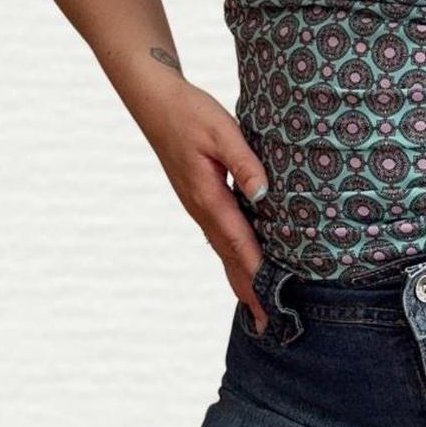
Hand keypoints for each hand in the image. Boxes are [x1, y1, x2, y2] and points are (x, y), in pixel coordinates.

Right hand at [135, 78, 271, 332]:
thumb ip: (245, 162)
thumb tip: (265, 194)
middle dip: (249, 291)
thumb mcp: (223, 130)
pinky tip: (240, 268)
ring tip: (257, 309)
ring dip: (240, 280)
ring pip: (222, 251)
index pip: (239, 243)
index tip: (271, 301)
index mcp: (208, 196)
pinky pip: (218, 238)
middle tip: (268, 325)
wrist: (154, 101)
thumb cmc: (190, 111)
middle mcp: (201, 209)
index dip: (257, 273)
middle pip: (229, 258)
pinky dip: (232, 259)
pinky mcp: (198, 200)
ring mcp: (197, 206)